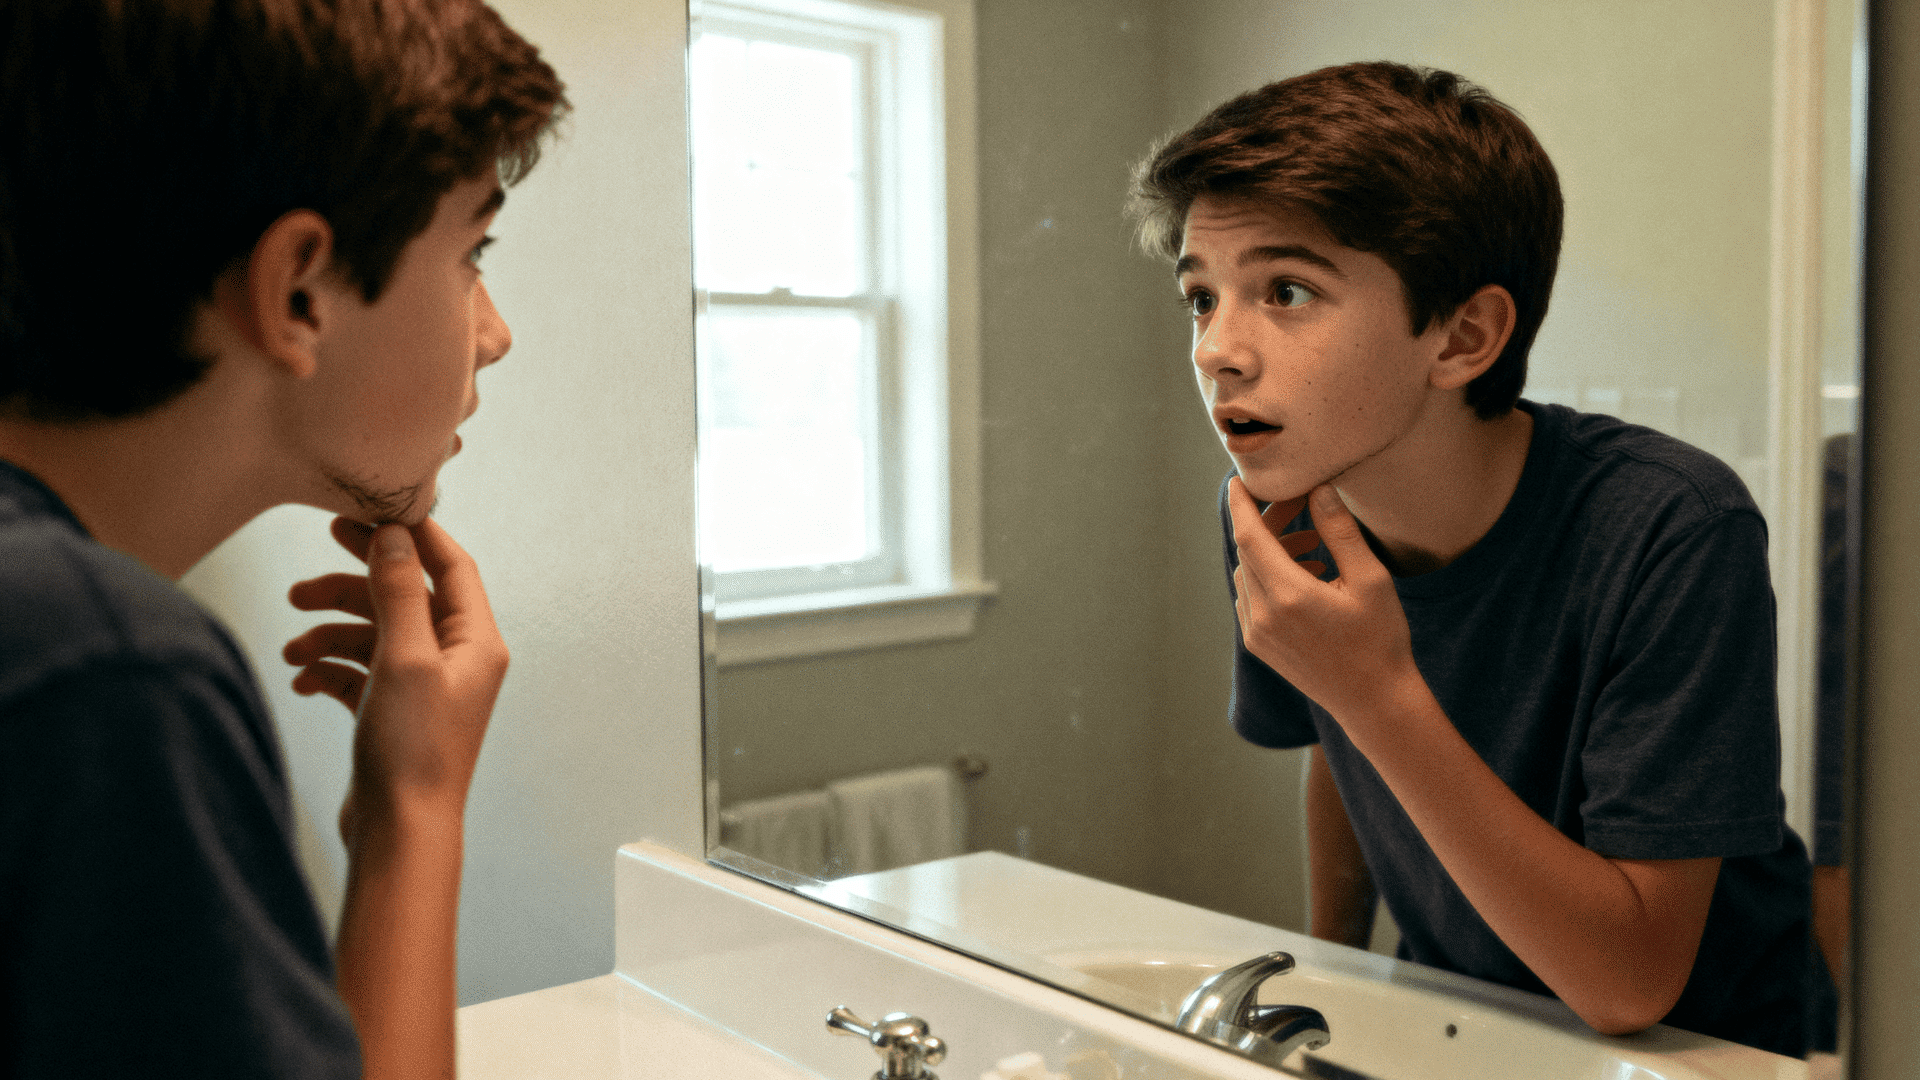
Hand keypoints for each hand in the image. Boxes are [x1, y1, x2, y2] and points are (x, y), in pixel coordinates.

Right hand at [284, 517, 508, 839]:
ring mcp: (425, 688)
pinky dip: (330, 668)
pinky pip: (359, 672)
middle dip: (356, 580)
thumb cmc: (412, 751)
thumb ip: (398, 592)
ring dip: (331, 631)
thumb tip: (394, 536)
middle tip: (315, 555)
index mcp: (477, 642)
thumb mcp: (403, 658)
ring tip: (293, 645)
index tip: (368, 512)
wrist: (399, 833)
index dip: (412, 535)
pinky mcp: (394, 713)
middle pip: (406, 596)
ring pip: (374, 634)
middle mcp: (458, 660)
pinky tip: (303, 680)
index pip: (451, 566)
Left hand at [1228, 479, 1414, 726]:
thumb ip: (1340, 531)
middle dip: (1267, 523)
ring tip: (1314, 546)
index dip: (1241, 504)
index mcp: (1288, 596)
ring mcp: (1257, 634)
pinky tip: (1307, 576)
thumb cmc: (1381, 640)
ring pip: (1248, 574)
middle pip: (1248, 552)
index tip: (1238, 480)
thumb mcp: (1370, 580)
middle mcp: (1263, 615)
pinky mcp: (1259, 646)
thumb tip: (1320, 490)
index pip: (1249, 536)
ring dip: (1272, 552)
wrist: (1375, 702)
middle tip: (1297, 504)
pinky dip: (1269, 578)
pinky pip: (1250, 598)